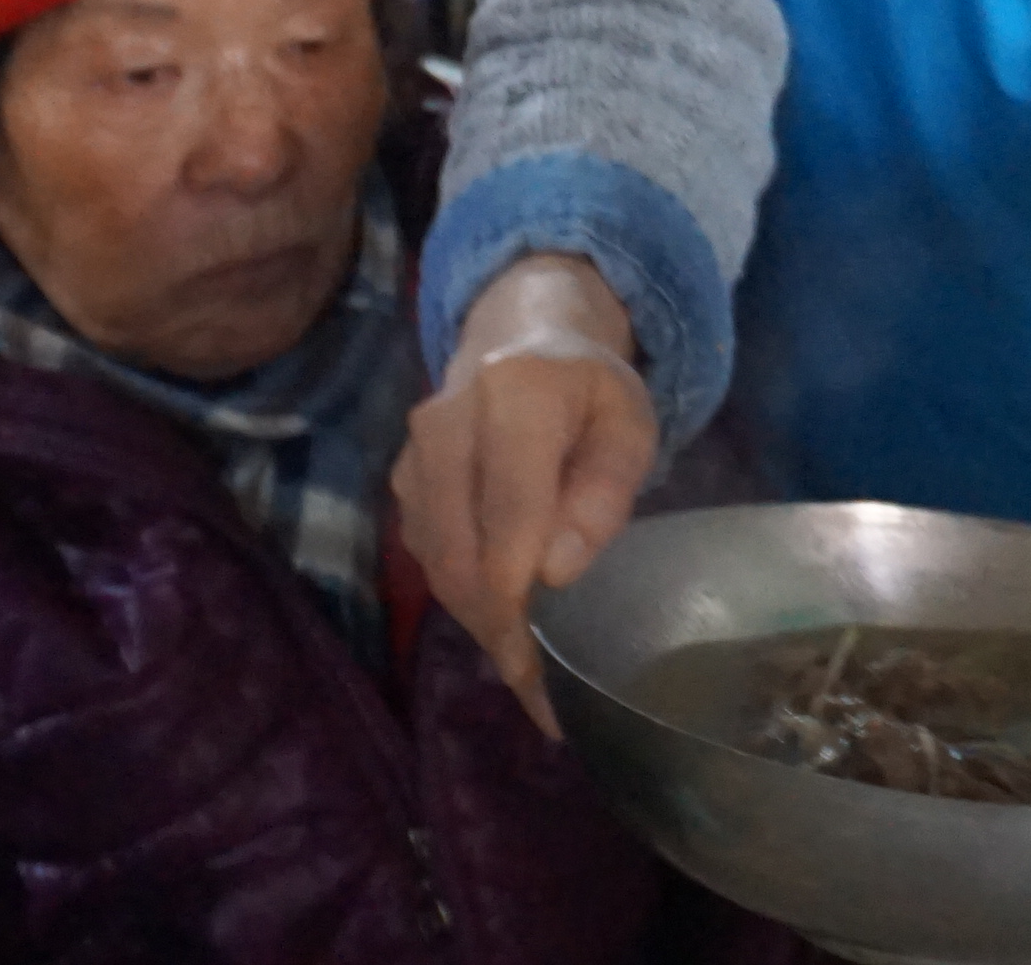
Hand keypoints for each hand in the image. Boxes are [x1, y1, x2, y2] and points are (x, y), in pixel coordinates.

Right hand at [392, 256, 656, 735]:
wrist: (521, 335)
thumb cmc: (590, 388)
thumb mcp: (628, 422)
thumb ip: (605, 488)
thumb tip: (560, 567)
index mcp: (516, 397)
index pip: (508, 521)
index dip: (524, 605)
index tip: (553, 676)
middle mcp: (447, 423)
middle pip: (463, 556)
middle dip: (502, 634)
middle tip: (546, 696)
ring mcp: (415, 454)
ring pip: (438, 566)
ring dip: (481, 624)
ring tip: (531, 671)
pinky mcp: (401, 480)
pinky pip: (428, 556)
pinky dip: (463, 597)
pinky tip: (504, 621)